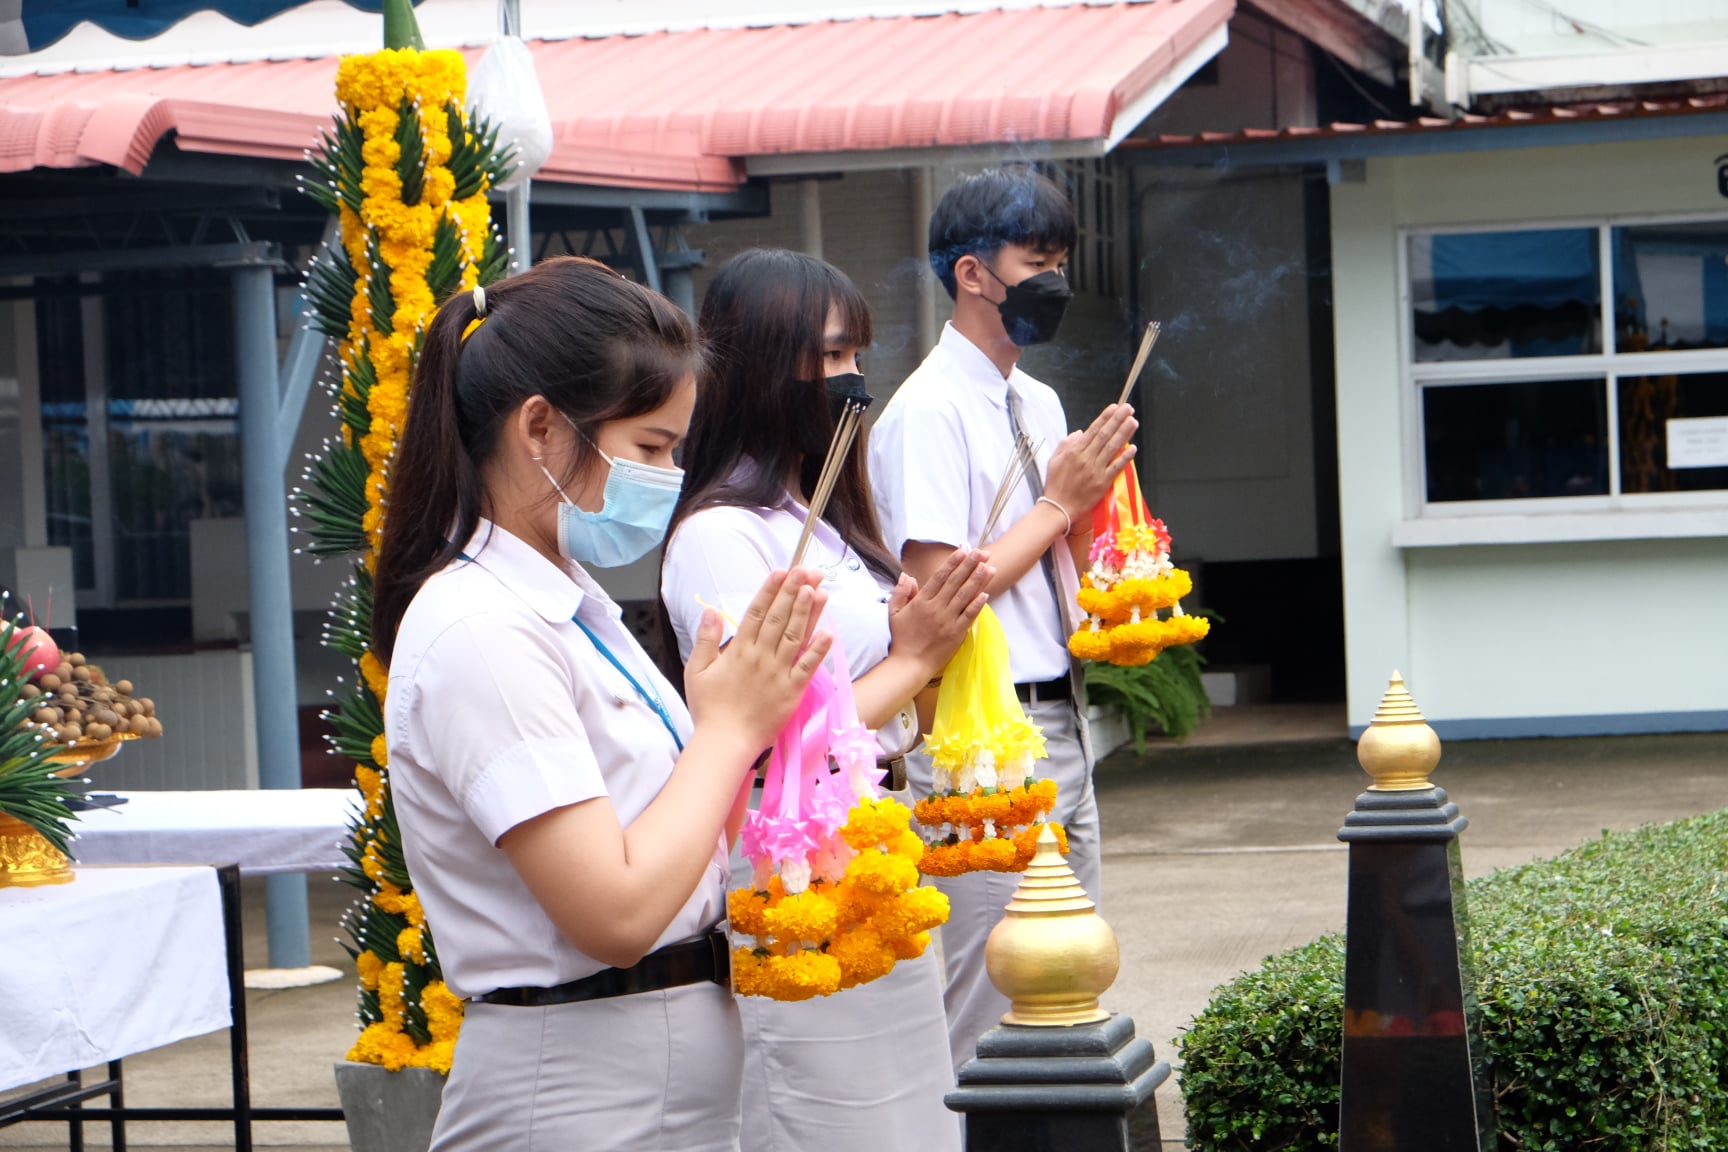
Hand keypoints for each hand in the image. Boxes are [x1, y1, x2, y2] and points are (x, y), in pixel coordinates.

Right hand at [684, 568, 831, 749]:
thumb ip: (706, 639)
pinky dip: (818, 650)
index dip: (770, 590)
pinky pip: (808, 668)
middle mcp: (760, 658)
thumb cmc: (708, 708)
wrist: (725, 743)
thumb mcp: (696, 671)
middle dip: (793, 592)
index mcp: (738, 651)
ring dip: (807, 612)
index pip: (756, 613)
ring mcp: (778, 674)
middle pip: (779, 618)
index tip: (781, 571)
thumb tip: (710, 611)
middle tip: (806, 570)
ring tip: (817, 590)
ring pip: (795, 637)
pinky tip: (828, 632)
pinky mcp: (792, 692)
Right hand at [887, 547, 992, 675]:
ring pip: (965, 596)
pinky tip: (986, 593)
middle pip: (955, 582)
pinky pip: (969, 616)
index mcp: (921, 602)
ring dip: (978, 580)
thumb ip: (900, 593)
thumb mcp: (893, 613)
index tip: (963, 550)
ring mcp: (947, 621)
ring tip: (989, 567)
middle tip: (982, 552)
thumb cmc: (901, 639)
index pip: (939, 577)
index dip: (952, 563)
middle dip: (970, 565)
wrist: (909, 665)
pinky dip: (978, 604)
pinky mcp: (956, 634)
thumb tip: (907, 575)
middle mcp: (935, 608)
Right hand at [1043, 403, 1137, 515]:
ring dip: (1124, 434)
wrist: (1058, 507)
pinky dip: (1125, 457)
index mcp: (1074, 451)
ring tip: (1133, 421)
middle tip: (1129, 408)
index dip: (1105, 418)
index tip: (1115, 407)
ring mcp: (1095, 470)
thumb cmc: (1055, 484)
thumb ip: (1066, 444)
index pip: (1093, 430)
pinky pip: (1116, 467)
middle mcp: (1086, 458)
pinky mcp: (1103, 483)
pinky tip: (1133, 448)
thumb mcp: (1054, 460)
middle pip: (1105, 435)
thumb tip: (1080, 432)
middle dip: (1118, 420)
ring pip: (1112, 448)